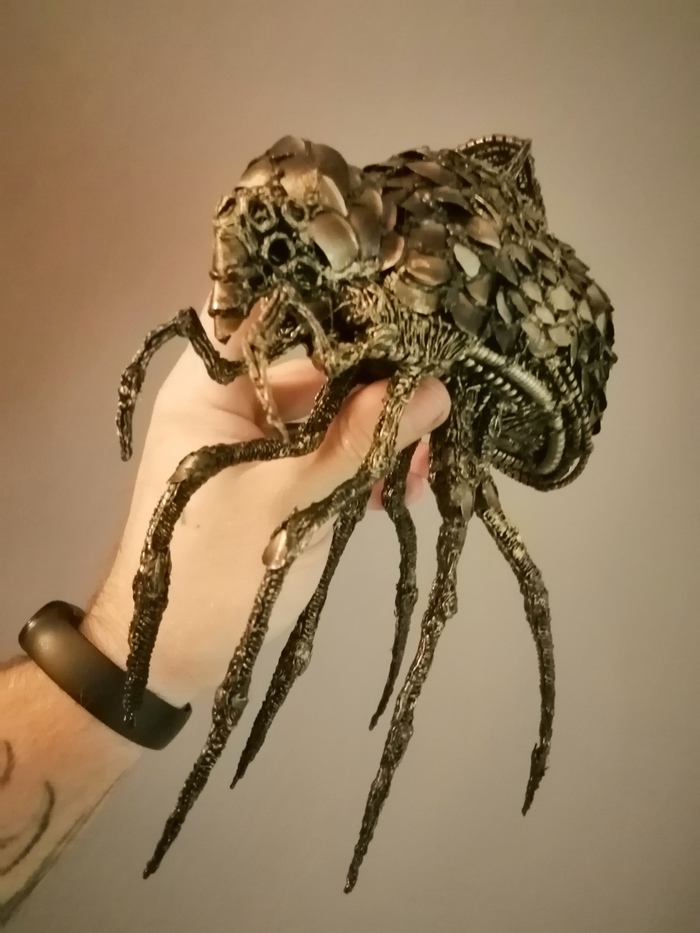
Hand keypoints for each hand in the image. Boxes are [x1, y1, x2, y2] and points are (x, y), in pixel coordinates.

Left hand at [81, 306, 450, 706]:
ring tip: (425, 460)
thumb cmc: (212, 571)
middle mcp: (238, 397)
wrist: (178, 653)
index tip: (403, 296)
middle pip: (319, 360)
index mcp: (212, 385)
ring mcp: (265, 436)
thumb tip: (435, 389)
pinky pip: (336, 447)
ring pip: (337, 406)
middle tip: (438, 397)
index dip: (333, 298)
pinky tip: (405, 483)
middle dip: (379, 380)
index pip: (271, 311)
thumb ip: (360, 441)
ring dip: (382, 427)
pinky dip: (368, 460)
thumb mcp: (290, 499)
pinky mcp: (286, 471)